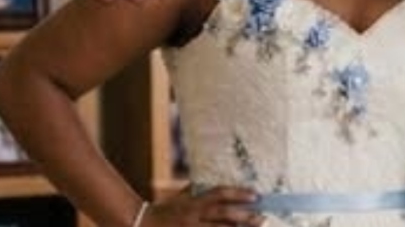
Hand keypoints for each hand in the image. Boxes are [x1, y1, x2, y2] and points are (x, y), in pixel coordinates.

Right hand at [142, 185, 262, 225]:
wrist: (142, 224)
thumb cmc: (165, 210)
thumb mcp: (181, 198)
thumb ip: (197, 191)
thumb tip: (214, 183)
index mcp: (194, 202)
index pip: (219, 194)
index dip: (238, 193)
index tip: (255, 195)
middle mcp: (194, 216)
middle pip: (223, 215)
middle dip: (244, 217)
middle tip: (262, 217)